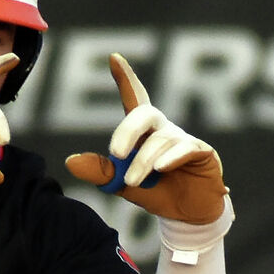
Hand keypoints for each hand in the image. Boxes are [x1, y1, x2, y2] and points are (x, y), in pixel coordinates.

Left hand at [65, 54, 227, 225]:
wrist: (186, 216)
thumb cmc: (156, 193)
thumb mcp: (122, 184)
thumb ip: (101, 172)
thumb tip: (71, 161)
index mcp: (143, 132)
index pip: (134, 98)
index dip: (126, 78)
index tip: (114, 57)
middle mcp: (163, 129)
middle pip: (144, 114)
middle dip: (127, 131)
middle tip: (115, 153)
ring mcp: (183, 139)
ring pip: (159, 140)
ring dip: (143, 161)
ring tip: (133, 181)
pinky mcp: (202, 152)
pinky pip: (185, 148)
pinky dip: (170, 157)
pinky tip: (161, 168)